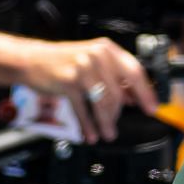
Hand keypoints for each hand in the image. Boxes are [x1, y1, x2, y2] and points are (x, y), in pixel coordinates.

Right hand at [19, 37, 160, 142]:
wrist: (32, 59)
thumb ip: (113, 77)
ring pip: (102, 102)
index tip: (152, 108)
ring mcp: (82, 68)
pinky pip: (84, 109)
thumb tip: (133, 97)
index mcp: (106, 49)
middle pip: (118, 92)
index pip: (134, 71)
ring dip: (105, 122)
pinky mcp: (69, 81)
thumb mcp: (91, 62)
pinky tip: (91, 133)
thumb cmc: (62, 62)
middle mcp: (96, 56)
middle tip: (118, 127)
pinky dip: (88, 124)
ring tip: (107, 133)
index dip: (145, 93)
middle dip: (119, 114)